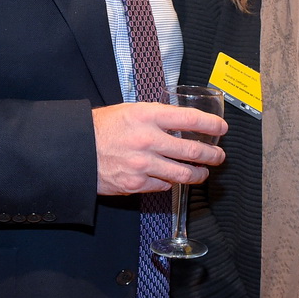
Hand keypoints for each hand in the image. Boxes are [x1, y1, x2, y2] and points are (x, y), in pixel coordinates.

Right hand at [92, 102, 226, 195]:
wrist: (76, 150)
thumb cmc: (101, 128)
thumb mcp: (131, 111)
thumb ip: (157, 117)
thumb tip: (181, 123)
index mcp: (148, 116)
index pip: (190, 119)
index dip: (211, 124)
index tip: (222, 128)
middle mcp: (148, 140)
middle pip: (192, 150)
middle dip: (212, 154)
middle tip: (219, 155)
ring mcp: (143, 164)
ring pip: (183, 173)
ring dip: (198, 174)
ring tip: (204, 173)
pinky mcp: (136, 184)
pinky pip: (163, 186)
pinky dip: (171, 183)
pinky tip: (174, 179)